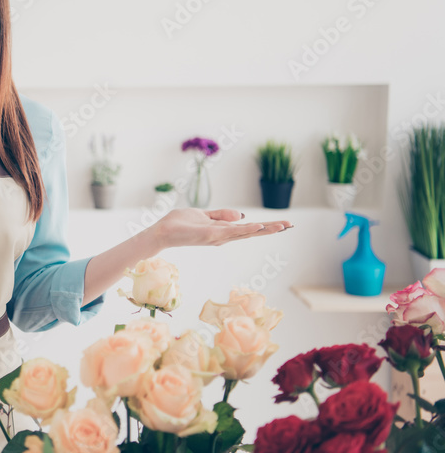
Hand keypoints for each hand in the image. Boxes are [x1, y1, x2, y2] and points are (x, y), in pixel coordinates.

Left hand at [150, 208, 292, 249]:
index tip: (284, 223)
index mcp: (222, 231)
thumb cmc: (180, 224)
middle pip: (251, 232)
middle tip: (290, 225)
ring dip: (263, 229)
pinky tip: (257, 226)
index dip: (265, 226)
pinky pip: (230, 232)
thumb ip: (222, 215)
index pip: (248, 228)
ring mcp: (217, 237)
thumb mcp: (204, 215)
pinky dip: (244, 229)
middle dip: (270, 229)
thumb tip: (242, 215)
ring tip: (281, 226)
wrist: (162, 231)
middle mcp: (223, 236)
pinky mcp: (209, 235)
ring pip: (245, 232)